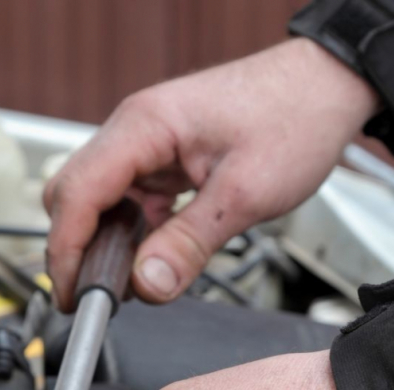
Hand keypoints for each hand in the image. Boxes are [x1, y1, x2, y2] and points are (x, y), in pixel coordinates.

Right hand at [44, 38, 379, 310]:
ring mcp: (149, 147)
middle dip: (77, 250)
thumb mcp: (244, 193)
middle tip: (93, 299)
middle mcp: (136, 131)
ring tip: (122, 287)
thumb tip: (144, 285)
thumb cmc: (294, 117)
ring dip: (105, 245)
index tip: (72, 295)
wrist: (326, 86)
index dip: (67, 250)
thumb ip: (189, 243)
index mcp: (144, 126)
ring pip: (100, 202)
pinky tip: (148, 261)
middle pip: (74, 196)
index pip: (78, 192)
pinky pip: (131, 203)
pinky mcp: (165, 161)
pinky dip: (132, 235)